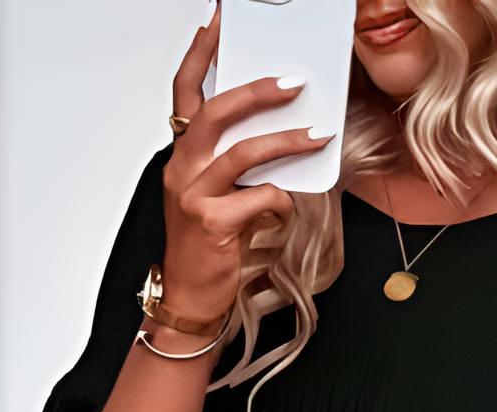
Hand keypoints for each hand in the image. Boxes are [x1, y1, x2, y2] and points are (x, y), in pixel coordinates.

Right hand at [160, 15, 331, 326]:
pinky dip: (280, 200)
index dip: (200, 55)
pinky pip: (258, 199)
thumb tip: (277, 137)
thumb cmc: (203, 248)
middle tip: (292, 82)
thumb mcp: (214, 195)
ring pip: (241, 153)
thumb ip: (235, 164)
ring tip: (315, 134)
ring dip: (284, 140)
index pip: (185, 92)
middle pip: (215, 112)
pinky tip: (286, 207)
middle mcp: (182, 170)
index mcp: (181, 156)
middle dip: (256, 91)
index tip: (218, 24)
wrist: (189, 299)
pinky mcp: (212, 224)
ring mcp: (193, 196)